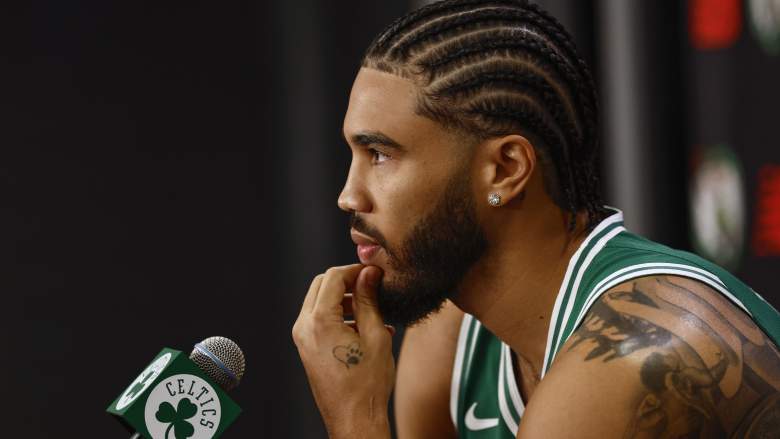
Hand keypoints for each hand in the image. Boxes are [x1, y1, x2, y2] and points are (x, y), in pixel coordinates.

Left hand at [292, 264, 394, 438]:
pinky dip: (339, 315)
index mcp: (320, 321)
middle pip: (322, 285)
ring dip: (344, 299)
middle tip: (372, 286)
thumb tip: (369, 274)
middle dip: (347, 281)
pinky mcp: (307, 348)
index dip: (356, 270)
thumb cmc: (367, 384)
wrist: (354, 419)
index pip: (333, 277)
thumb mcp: (375, 336)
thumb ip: (369, 300)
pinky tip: (364, 327)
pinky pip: (320, 320)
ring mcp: (303, 338)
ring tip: (373, 310)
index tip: (375, 272)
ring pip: (320, 302)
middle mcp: (304, 327)